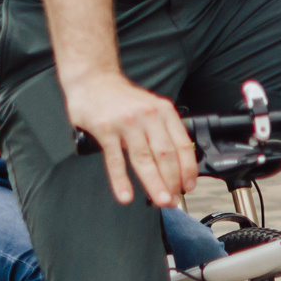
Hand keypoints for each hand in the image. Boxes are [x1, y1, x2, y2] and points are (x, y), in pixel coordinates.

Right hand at [62, 71, 196, 207]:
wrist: (92, 79)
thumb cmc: (121, 98)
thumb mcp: (150, 106)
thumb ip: (162, 130)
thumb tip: (175, 166)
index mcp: (163, 111)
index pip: (182, 144)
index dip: (187, 169)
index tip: (188, 186)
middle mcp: (147, 115)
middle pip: (165, 155)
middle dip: (172, 182)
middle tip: (172, 200)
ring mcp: (126, 122)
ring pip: (143, 159)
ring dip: (153, 183)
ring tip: (159, 201)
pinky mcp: (105, 129)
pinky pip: (115, 159)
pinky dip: (120, 180)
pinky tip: (125, 195)